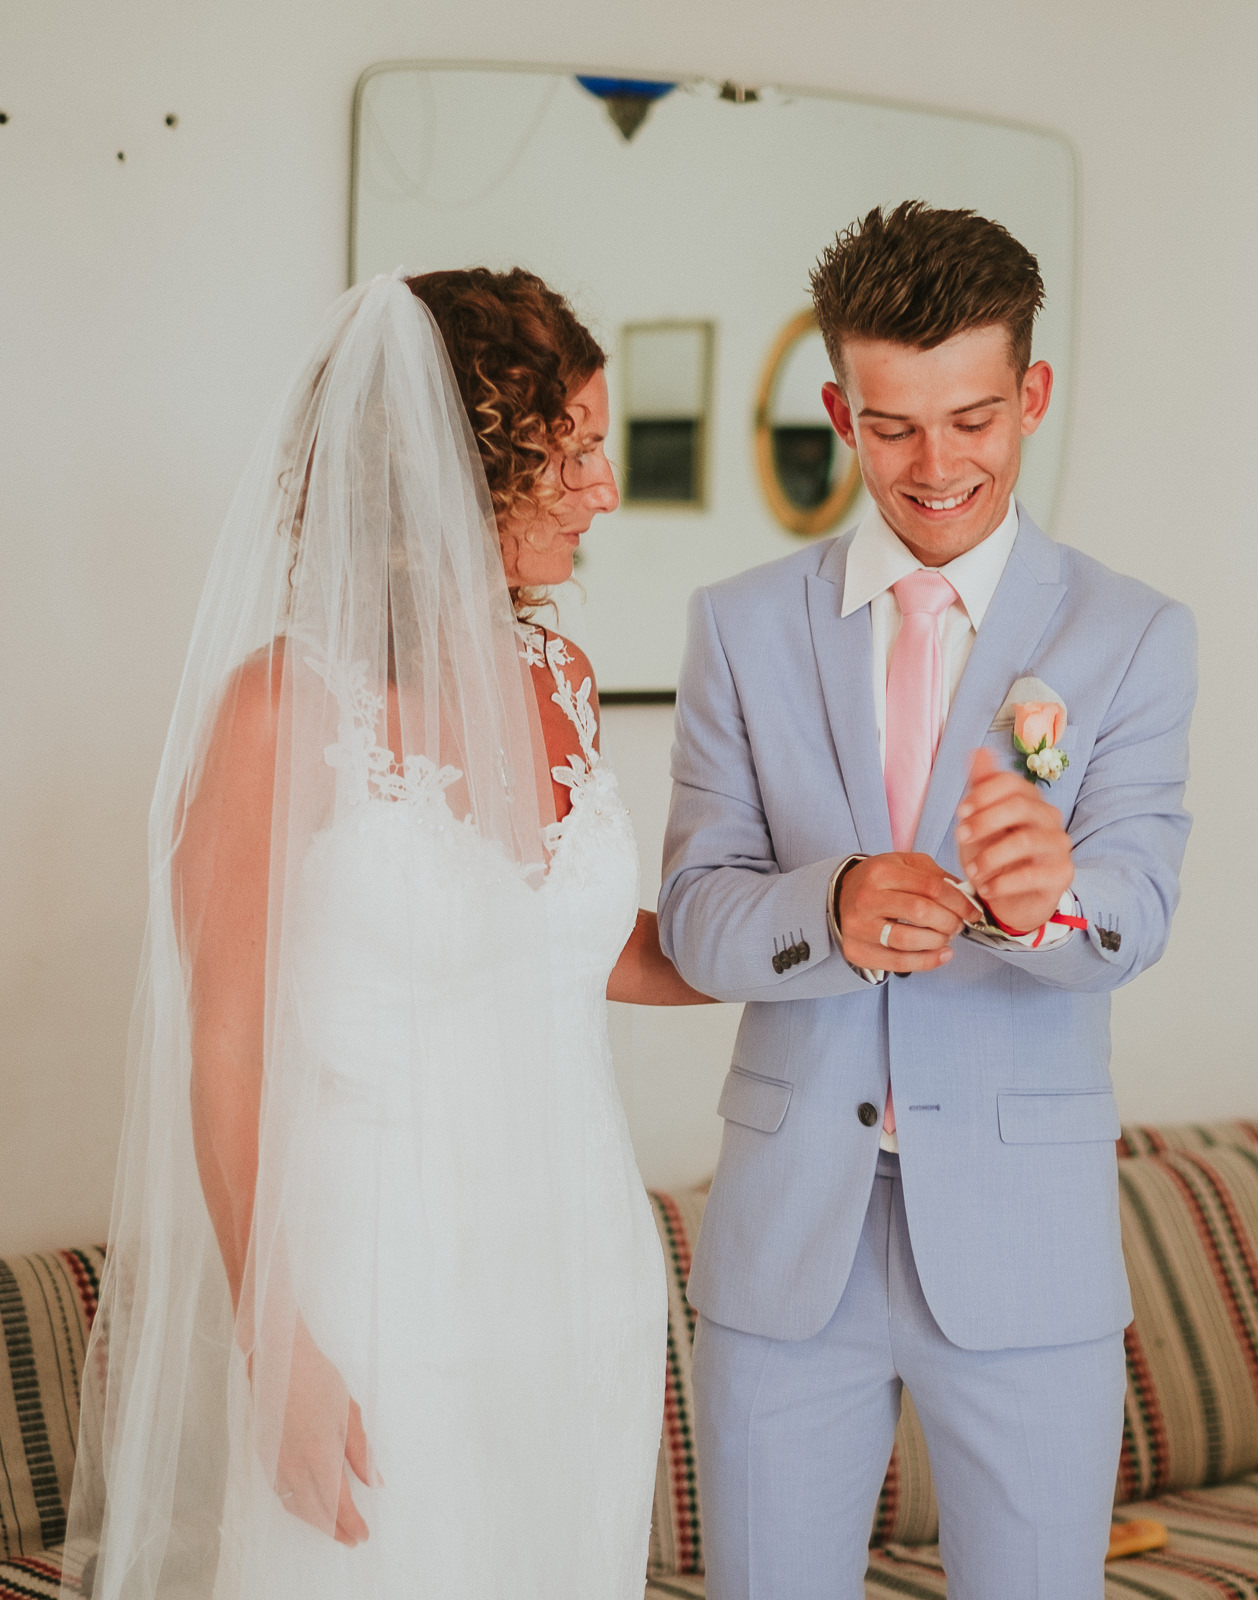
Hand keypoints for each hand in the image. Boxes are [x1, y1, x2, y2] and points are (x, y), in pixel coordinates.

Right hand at [271, 1317, 377, 1545]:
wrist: (278, 1362)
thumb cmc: (319, 1380)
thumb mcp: (349, 1413)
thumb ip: (361, 1452)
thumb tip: (374, 1482)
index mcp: (320, 1454)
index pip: (338, 1502)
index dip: (351, 1522)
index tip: (363, 1534)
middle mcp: (295, 1465)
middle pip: (316, 1512)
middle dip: (336, 1530)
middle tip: (352, 1539)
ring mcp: (276, 1463)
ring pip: (297, 1507)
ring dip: (316, 1522)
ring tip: (334, 1528)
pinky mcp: (264, 1457)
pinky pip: (282, 1494)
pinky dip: (298, 1508)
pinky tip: (309, 1506)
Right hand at [838, 852, 978, 971]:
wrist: (843, 896)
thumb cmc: (881, 881)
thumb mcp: (906, 865)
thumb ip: (937, 877)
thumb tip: (968, 897)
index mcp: (881, 872)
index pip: (931, 887)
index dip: (959, 902)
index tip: (973, 911)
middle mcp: (866, 898)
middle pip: (921, 912)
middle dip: (950, 921)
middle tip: (958, 924)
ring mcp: (859, 927)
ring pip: (909, 940)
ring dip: (938, 941)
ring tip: (946, 937)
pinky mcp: (856, 950)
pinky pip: (898, 963)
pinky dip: (927, 962)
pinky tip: (942, 954)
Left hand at [956, 748, 1072, 932]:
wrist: (1010, 899)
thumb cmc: (994, 853)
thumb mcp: (980, 821)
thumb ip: (981, 788)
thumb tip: (978, 751)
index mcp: (1029, 799)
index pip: (1011, 782)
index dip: (983, 793)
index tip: (959, 812)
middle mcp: (1049, 817)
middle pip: (1019, 806)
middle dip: (984, 821)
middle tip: (960, 838)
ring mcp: (1059, 845)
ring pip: (1025, 841)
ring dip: (990, 856)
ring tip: (971, 871)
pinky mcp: (1062, 873)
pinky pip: (1032, 874)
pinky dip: (1003, 882)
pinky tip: (986, 888)